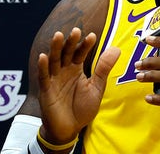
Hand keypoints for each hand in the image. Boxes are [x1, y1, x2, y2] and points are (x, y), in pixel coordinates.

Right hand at [37, 28, 119, 143]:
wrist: (70, 129)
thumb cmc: (82, 108)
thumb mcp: (96, 87)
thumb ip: (103, 69)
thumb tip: (116, 49)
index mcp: (76, 69)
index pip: (80, 53)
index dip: (85, 45)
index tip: (92, 36)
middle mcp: (64, 71)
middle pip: (66, 53)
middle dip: (70, 42)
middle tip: (76, 31)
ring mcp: (54, 79)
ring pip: (54, 60)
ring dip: (55, 48)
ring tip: (58, 35)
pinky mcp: (46, 90)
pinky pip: (43, 76)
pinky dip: (43, 66)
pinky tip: (43, 56)